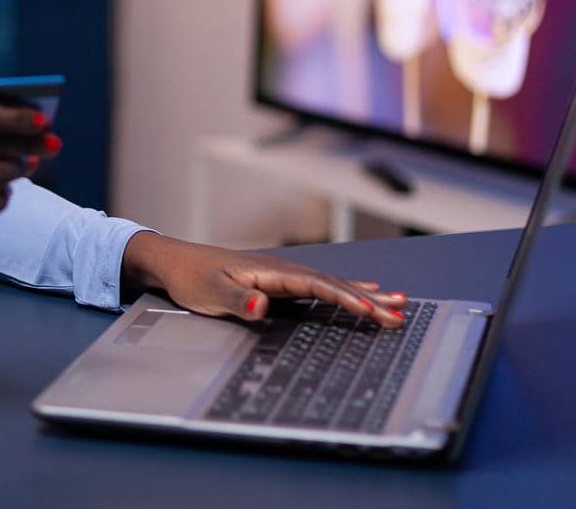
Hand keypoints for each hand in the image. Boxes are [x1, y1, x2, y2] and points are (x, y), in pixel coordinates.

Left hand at [120, 233, 407, 327]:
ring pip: (331, 283)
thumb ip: (238, 299)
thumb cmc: (191, 277)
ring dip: (364, 294)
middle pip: (333, 283)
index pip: (317, 285)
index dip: (346, 297)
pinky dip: (346, 290)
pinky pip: (320, 286)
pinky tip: (363, 292)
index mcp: (271, 270)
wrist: (174, 261)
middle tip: (400, 313)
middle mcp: (282, 269)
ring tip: (397, 303)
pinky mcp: (278, 282)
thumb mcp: (209, 293)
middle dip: (367, 299)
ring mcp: (282, 274)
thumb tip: (262, 305)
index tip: (372, 310)